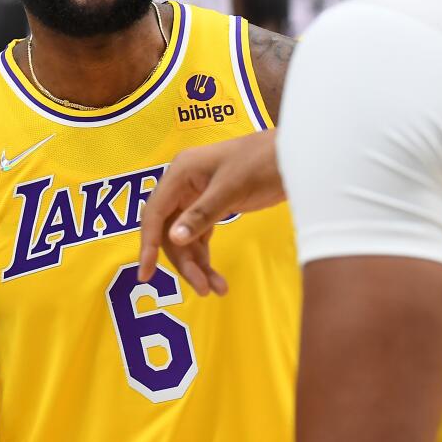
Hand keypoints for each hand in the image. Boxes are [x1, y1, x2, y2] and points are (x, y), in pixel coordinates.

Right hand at [138, 130, 285, 294]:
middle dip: (184, 261)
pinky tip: (216, 277)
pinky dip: (206, 256)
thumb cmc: (262, 162)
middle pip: (170, 230)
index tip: (146, 275)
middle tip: (202, 288)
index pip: (155, 213)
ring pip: (186, 237)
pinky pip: (200, 235)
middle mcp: (184, 184)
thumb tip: (174, 240)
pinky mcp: (214, 205)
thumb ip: (203, 214)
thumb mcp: (232, 188)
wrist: (295, 153)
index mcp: (180, 172)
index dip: (148, 244)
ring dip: (198, 264)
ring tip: (217, 289)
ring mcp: (198, 195)